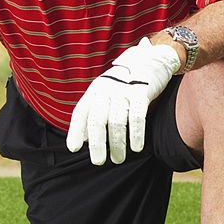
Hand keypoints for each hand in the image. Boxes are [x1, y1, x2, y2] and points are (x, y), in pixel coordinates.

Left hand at [67, 38, 181, 164]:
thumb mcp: (105, 94)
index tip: (74, 148)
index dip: (75, 131)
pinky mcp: (141, 92)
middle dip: (97, 143)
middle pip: (97, 120)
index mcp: (94, 92)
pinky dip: (136, 134)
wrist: (150, 61)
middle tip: (98, 162)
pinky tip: (137, 148)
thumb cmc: (124, 85)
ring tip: (118, 159)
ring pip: (117, 121)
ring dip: (117, 144)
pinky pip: (137, 116)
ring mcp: (124, 91)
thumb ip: (95, 113)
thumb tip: (85, 140)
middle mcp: (106, 90)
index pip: (81, 112)